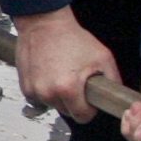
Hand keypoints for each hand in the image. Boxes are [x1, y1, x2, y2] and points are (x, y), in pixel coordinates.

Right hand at [11, 6, 120, 122]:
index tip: (89, 98)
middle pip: (67, 112)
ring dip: (58, 96)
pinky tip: (49, 73)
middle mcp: (48, 93)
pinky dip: (45, 90)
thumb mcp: (103, 56)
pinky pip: (39, 97)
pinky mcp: (25, 86)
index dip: (89, 109)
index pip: (83, 117)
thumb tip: (115, 96)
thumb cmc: (72, 37)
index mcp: (68, 89)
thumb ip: (113, 80)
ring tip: (61, 74)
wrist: (44, 23)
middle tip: (75, 81)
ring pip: (53, 105)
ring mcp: (34, 91)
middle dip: (73, 101)